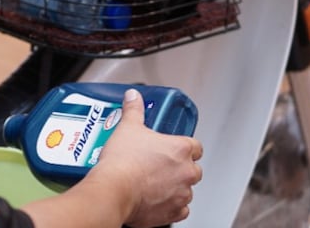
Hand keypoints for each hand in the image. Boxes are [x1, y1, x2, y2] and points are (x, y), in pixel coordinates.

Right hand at [84, 88, 203, 226]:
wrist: (114, 191)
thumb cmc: (122, 163)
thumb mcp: (127, 128)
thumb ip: (134, 110)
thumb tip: (133, 97)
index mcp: (181, 149)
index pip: (195, 146)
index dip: (184, 148)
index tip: (172, 149)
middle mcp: (187, 171)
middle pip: (193, 169)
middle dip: (180, 169)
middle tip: (159, 167)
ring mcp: (182, 193)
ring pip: (186, 190)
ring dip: (175, 188)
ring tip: (153, 185)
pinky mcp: (174, 212)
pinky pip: (180, 210)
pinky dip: (171, 207)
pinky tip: (156, 200)